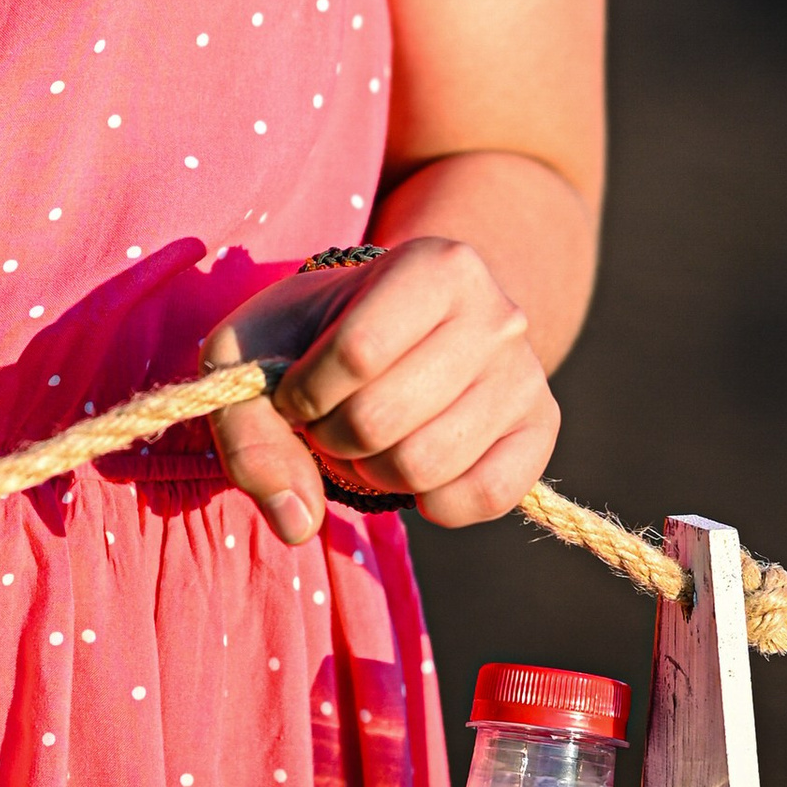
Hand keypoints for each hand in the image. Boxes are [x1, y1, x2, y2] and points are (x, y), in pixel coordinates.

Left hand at [202, 239, 560, 544]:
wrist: (400, 326)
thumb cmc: (317, 332)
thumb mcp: (256, 348)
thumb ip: (246, 430)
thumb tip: (296, 522)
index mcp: (434, 264)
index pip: (358, 354)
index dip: (304, 395)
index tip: (296, 392)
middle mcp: (497, 312)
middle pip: (380, 419)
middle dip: (331, 437)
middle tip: (329, 420)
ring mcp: (525, 373)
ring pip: (425, 466)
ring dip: (371, 471)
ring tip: (367, 440)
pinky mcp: (540, 430)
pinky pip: (484, 497)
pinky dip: (431, 502)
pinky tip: (412, 469)